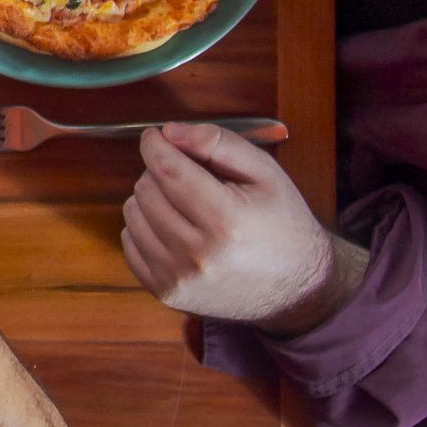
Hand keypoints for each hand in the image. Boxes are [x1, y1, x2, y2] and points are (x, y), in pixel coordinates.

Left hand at [120, 123, 364, 334]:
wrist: (296, 288)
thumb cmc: (282, 223)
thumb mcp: (265, 172)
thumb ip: (218, 143)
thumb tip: (169, 132)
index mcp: (225, 222)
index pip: (168, 170)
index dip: (154, 145)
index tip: (155, 136)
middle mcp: (197, 255)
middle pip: (146, 190)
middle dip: (159, 172)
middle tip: (185, 175)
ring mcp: (178, 279)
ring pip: (132, 215)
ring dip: (150, 199)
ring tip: (182, 203)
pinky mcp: (166, 294)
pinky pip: (129, 245)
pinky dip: (145, 228)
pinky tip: (173, 227)